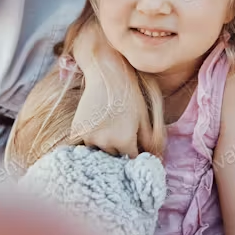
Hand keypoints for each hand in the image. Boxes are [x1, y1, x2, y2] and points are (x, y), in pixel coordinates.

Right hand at [68, 21, 149, 157]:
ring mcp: (89, 137)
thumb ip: (148, 141)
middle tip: (122, 135)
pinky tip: (98, 127)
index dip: (135, 155)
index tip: (135, 148)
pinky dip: (91, 141)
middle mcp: (106, 142)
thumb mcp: (143, 117)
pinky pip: (85, 145)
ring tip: (110, 129)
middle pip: (115, 156)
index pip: (131, 158)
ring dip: (105, 147)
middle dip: (120, 151)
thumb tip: (156, 159)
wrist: (107, 75)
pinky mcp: (77, 131)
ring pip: (100, 151)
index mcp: (124, 140)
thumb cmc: (129, 95)